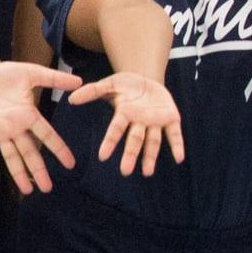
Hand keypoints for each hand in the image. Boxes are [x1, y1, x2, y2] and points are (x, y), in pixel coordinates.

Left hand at [0, 61, 81, 194]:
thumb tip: (79, 81)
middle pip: (29, 153)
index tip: (70, 164)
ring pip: (11, 156)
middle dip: (38, 171)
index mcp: (29, 115)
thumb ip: (54, 78)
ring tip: (27, 191)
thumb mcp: (32, 73)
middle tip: (48, 188)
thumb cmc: (7, 74)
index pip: (47, 136)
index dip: (59, 149)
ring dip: (18, 174)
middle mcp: (16, 128)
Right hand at [68, 68, 183, 175]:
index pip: (116, 130)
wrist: (148, 80)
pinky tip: (179, 158)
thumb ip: (92, 91)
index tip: (102, 156)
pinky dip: (177, 146)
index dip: (110, 142)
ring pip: (153, 141)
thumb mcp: (110, 83)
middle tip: (125, 171)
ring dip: (151, 156)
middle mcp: (140, 122)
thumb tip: (71, 99)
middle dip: (131, 155)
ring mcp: (156, 122)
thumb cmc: (127, 84)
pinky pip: (174, 134)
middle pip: (135, 140)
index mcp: (125, 114)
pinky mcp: (171, 118)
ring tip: (147, 172)